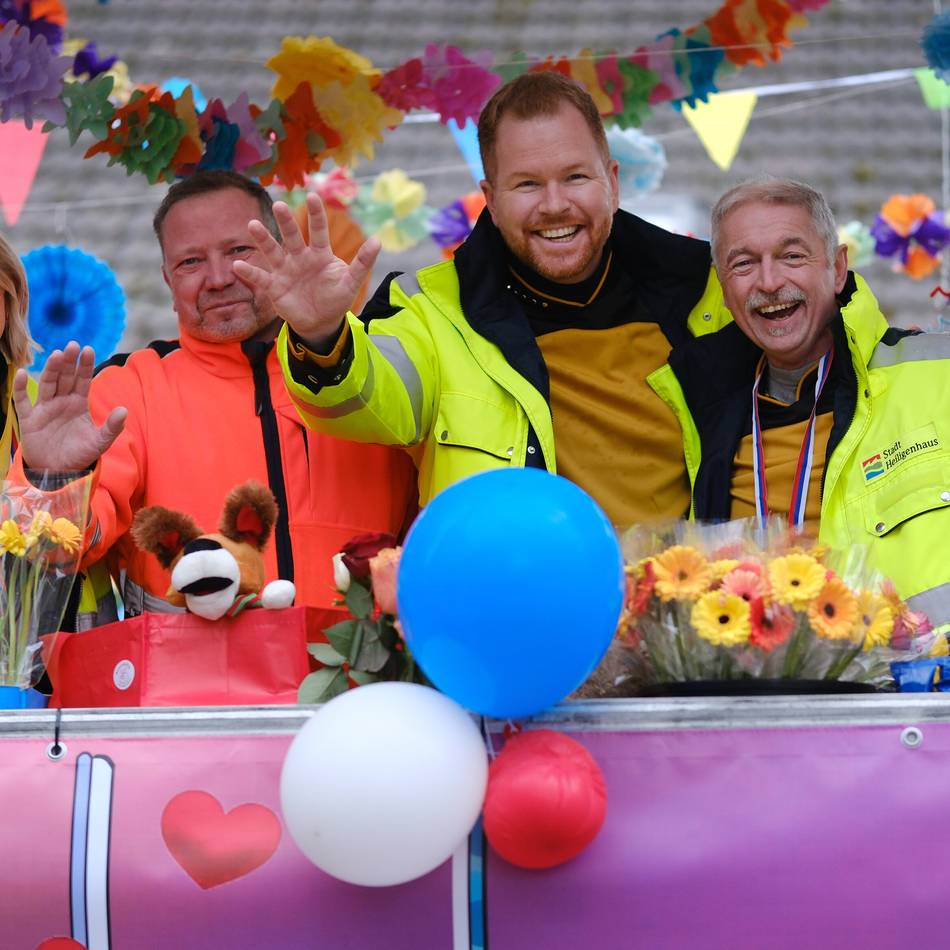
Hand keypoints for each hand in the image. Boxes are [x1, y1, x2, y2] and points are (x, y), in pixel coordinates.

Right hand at [13, 341, 127, 470]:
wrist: (59, 472)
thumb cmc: (80, 454)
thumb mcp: (100, 442)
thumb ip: (112, 427)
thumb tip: (124, 410)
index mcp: (79, 403)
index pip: (82, 380)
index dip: (85, 366)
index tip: (88, 349)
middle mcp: (62, 401)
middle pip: (65, 378)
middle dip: (69, 362)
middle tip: (73, 345)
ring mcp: (45, 408)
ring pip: (47, 384)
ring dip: (51, 370)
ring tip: (57, 355)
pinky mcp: (29, 419)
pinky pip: (23, 401)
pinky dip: (20, 388)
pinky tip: (21, 374)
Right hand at [234, 192, 380, 349]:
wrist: (321, 322)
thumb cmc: (336, 298)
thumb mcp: (351, 282)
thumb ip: (362, 262)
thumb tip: (378, 241)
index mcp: (319, 253)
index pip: (318, 230)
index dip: (316, 215)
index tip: (312, 196)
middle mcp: (299, 257)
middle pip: (292, 236)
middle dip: (286, 222)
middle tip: (279, 205)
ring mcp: (285, 270)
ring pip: (272, 251)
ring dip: (263, 239)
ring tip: (252, 225)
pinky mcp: (274, 286)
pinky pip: (260, 278)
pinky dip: (249, 273)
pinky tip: (238, 265)